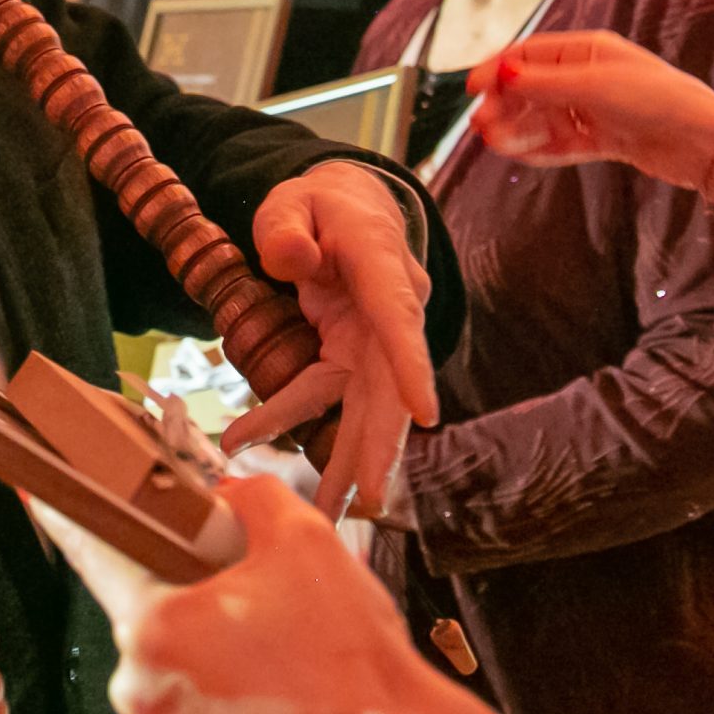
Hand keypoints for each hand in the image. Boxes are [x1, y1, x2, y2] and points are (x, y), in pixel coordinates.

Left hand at [29, 477, 553, 713]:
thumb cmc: (350, 653)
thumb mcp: (299, 536)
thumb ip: (241, 494)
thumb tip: (217, 492)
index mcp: (155, 626)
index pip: (90, 546)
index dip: (61, 505)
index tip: (32, 479)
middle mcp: (141, 684)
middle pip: (136, 592)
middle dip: (172, 564)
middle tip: (225, 554)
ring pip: (164, 637)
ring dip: (197, 613)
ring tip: (264, 612)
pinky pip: (184, 678)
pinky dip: (212, 655)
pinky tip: (264, 647)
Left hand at [225, 163, 437, 518]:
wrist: (347, 208)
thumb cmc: (320, 204)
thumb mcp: (291, 201)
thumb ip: (286, 227)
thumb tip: (291, 262)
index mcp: (380, 264)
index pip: (399, 317)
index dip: (412, 366)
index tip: (426, 413)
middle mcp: (391, 310)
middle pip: (392, 383)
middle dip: (382, 443)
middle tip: (369, 496)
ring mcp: (377, 339)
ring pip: (371, 408)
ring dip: (352, 460)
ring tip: (332, 512)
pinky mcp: (357, 357)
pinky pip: (336, 401)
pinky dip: (314, 436)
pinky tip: (296, 474)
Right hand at [467, 31, 713, 188]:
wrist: (702, 143)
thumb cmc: (657, 100)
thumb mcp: (594, 87)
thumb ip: (544, 84)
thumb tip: (500, 73)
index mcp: (589, 50)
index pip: (531, 54)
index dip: (499, 69)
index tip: (471, 87)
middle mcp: (591, 76)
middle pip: (534, 88)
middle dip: (506, 105)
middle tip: (480, 124)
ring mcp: (598, 109)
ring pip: (546, 118)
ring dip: (519, 128)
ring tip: (494, 142)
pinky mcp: (607, 139)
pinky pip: (564, 142)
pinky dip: (541, 147)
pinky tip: (519, 153)